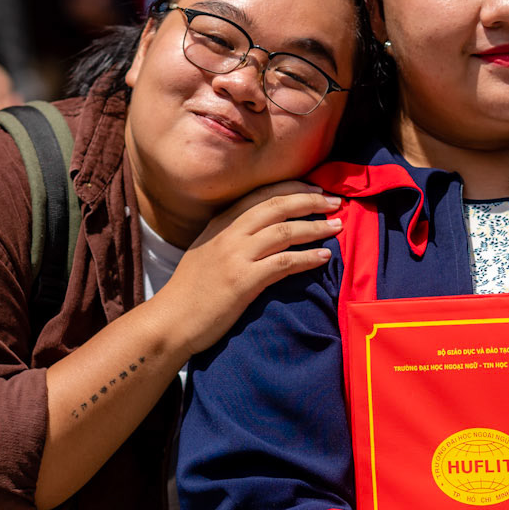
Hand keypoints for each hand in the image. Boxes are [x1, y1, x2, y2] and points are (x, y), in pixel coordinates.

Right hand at [153, 182, 342, 355]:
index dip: (292, 188)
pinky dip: (308, 257)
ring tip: (338, 226)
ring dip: (316, 227)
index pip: (261, 194)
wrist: (170, 321)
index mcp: (219, 222)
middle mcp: (228, 233)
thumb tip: (260, 229)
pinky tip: (325, 257)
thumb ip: (229, 235)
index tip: (315, 188)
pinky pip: (285, 263)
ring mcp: (236, 256)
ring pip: (285, 231)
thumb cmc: (190, 291)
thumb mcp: (206, 250)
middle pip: (277, 205)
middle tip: (335, 201)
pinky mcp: (244, 281)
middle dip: (310, 200)